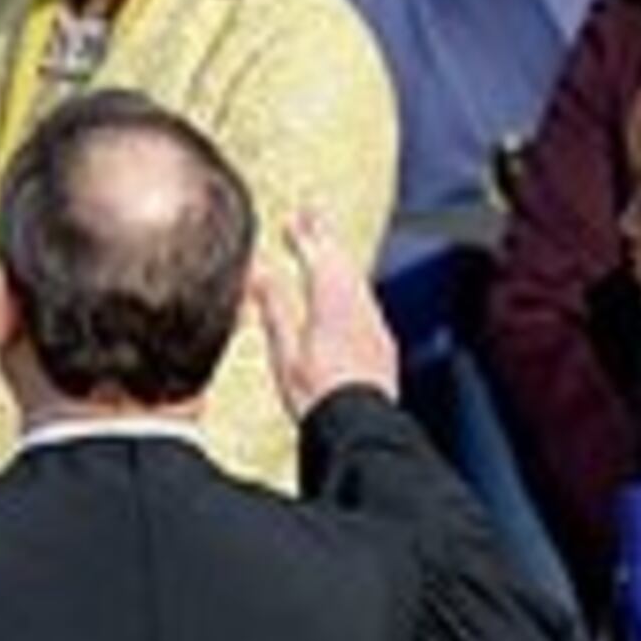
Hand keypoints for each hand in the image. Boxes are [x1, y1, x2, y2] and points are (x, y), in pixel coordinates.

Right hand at [252, 207, 395, 417]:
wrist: (359, 426)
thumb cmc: (318, 394)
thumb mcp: (283, 349)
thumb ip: (272, 305)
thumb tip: (258, 271)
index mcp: (330, 300)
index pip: (316, 254)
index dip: (303, 234)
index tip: (293, 218)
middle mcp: (358, 305)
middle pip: (341, 258)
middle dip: (325, 234)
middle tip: (313, 214)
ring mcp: (374, 323)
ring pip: (356, 278)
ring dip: (339, 258)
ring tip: (327, 247)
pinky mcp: (382, 341)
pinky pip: (366, 300)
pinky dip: (351, 285)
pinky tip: (347, 294)